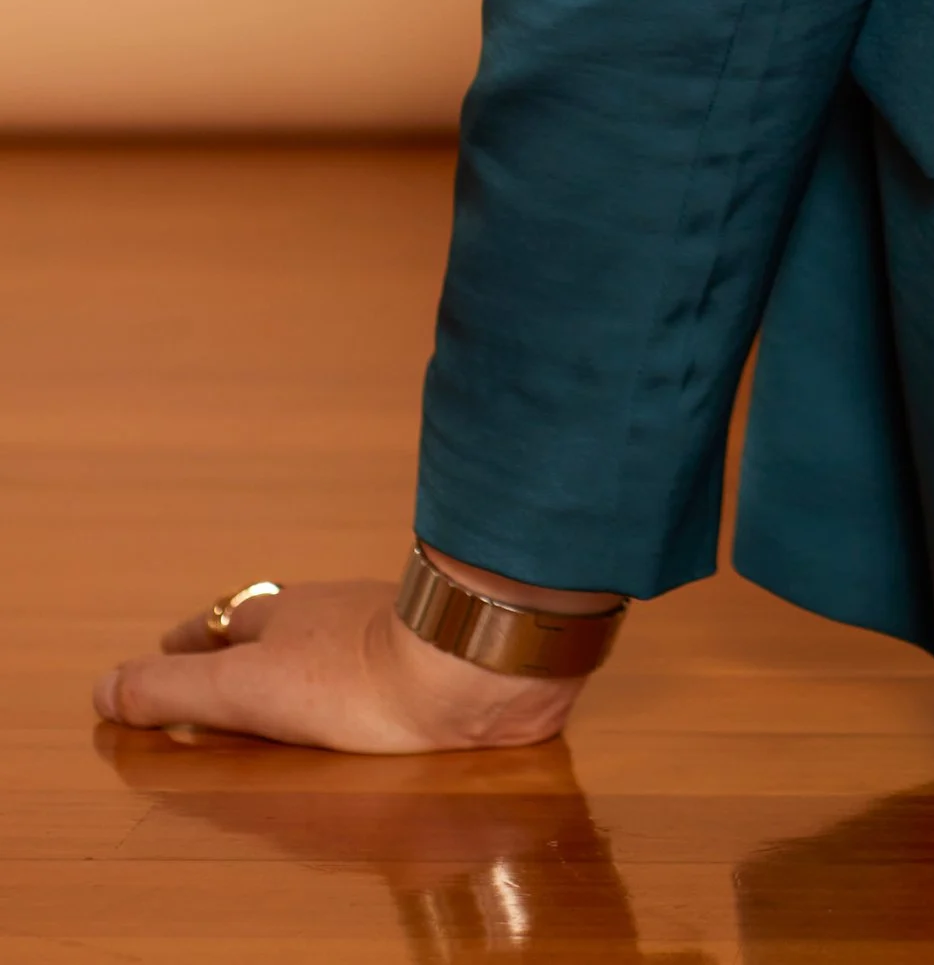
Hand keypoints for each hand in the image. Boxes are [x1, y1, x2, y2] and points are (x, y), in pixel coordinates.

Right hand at [94, 576, 586, 752]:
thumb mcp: (242, 690)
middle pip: (277, 620)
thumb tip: (102, 687)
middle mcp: (332, 608)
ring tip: (292, 673)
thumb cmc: (350, 677)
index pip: (222, 624)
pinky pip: (383, 653)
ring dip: (305, 648)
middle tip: (222, 657)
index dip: (192, 641)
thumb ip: (174, 691)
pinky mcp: (432, 651)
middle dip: (245, 640)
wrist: (467, 667)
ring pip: (330, 630)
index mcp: (282, 615)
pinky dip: (361, 666)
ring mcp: (387, 624)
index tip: (169, 647)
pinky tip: (372, 688)